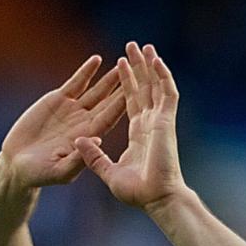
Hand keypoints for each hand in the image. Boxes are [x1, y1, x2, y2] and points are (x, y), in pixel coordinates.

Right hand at [0, 55, 124, 188]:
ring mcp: (73, 109)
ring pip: (97, 90)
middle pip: (109, 101)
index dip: (123, 104)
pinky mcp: (58, 100)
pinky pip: (76, 83)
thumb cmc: (38, 173)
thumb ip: (78, 158)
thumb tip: (99, 139)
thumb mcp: (59, 170)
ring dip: (110, 77)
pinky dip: (86, 71)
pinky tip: (96, 60)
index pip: (110, 117)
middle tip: (140, 72)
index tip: (137, 92)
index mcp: (89, 137)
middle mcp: (85, 121)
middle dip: (123, 87)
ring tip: (124, 62)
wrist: (16, 163)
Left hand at [77, 43, 186, 209]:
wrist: (156, 200)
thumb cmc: (137, 193)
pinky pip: (166, 93)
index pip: (130, 101)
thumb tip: (78, 141)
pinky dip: (162, 76)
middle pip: (143, 88)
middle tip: (132, 45)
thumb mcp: (107, 171)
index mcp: (137, 133)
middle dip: (137, 67)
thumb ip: (93, 156)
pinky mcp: (166, 121)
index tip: (121, 66)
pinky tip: (155, 60)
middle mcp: (149, 123)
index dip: (126, 83)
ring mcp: (159, 121)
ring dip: (149, 65)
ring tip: (143, 45)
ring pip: (155, 85)